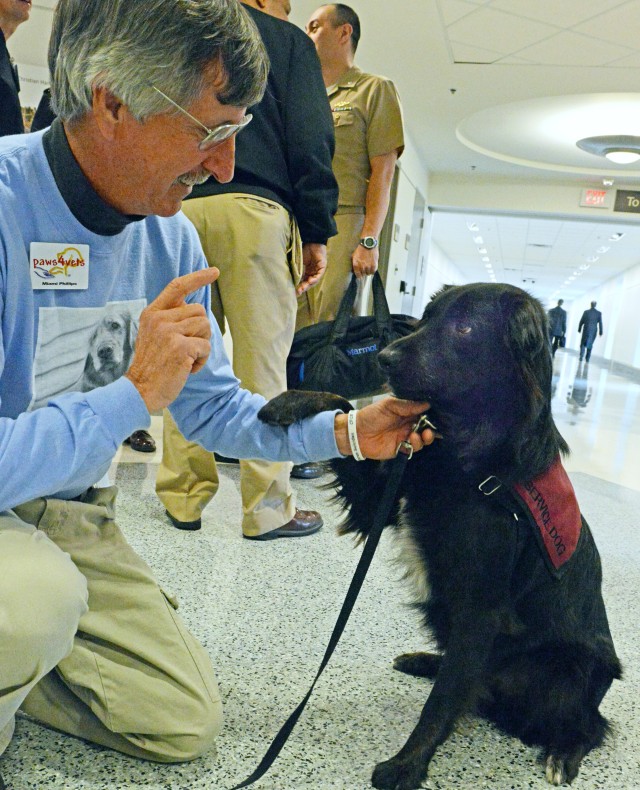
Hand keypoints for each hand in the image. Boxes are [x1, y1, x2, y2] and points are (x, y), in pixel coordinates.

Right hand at [125, 268, 219, 411]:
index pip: (177, 287)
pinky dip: (201, 360)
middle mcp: (159, 319)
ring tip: (185, 359)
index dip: (197, 277)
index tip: (214, 272)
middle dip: (200, 331)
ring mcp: (169, 332)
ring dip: (202, 346)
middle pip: (199, 311)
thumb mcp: (154, 335)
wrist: (140, 390)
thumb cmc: (152, 366)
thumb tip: (196, 310)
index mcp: (152, 313)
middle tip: (186, 348)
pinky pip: (206, 347)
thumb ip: (170, 320)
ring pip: (205, 327)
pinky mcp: (180, 347)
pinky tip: (186, 368)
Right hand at [296, 243, 326, 294]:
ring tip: (303, 288)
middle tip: (298, 292)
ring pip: (314, 280)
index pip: (303, 281)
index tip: (293, 291)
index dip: (299, 286)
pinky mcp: (322, 266)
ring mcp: (318, 269)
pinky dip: (315, 278)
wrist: (310, 240)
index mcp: (307, 271)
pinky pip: (319, 275)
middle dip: (303, 288)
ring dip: (308, 284)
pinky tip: (310, 281)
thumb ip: (295, 269)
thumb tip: (287, 278)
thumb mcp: (297, 262)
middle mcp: (313, 272)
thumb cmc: (303, 249)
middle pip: (308, 282)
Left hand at [334, 398, 435, 459]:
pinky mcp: (402, 449)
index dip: (433, 414)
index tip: (441, 415)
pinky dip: (416, 445)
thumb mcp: (389, 405)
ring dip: (425, 437)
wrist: (356, 433)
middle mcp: (409, 424)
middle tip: (430, 429)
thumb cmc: (372, 415)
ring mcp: (406, 437)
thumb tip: (428, 404)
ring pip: (423, 439)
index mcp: (408, 412)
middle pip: (428, 427)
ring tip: (419, 434)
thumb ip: (408, 405)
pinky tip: (411, 439)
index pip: (425, 413)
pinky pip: (414, 449)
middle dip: (433, 428)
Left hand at [351, 244, 378, 277]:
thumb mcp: (354, 256)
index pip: (358, 275)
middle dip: (363, 272)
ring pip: (368, 273)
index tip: (360, 274)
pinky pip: (373, 271)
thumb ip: (354, 264)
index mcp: (356, 265)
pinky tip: (372, 265)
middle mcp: (362, 267)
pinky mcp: (374, 265)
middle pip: (363, 274)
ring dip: (368, 271)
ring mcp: (368, 267)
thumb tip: (354, 270)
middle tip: (364, 267)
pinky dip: (372, 270)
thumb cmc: (361, 249)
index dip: (359, 275)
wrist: (368, 244)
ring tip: (368, 265)